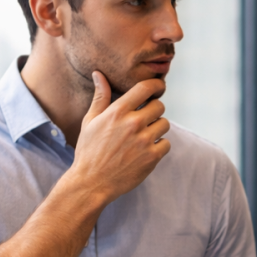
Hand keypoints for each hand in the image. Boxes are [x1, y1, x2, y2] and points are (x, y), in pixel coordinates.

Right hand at [68, 72, 171, 204]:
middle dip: (154, 110)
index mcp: (117, 112)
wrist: (92, 182)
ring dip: (157, 128)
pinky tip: (146, 150)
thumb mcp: (90, 121)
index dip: (156, 85)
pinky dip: (160, 146)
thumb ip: (100, 97)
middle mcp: (133, 124)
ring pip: (165, 124)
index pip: (146, 88)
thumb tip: (99, 74)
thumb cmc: (89, 151)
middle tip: (144, 119)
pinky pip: (167, 143)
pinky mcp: (152, 157)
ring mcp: (144, 141)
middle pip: (159, 106)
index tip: (158, 88)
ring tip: (143, 136)